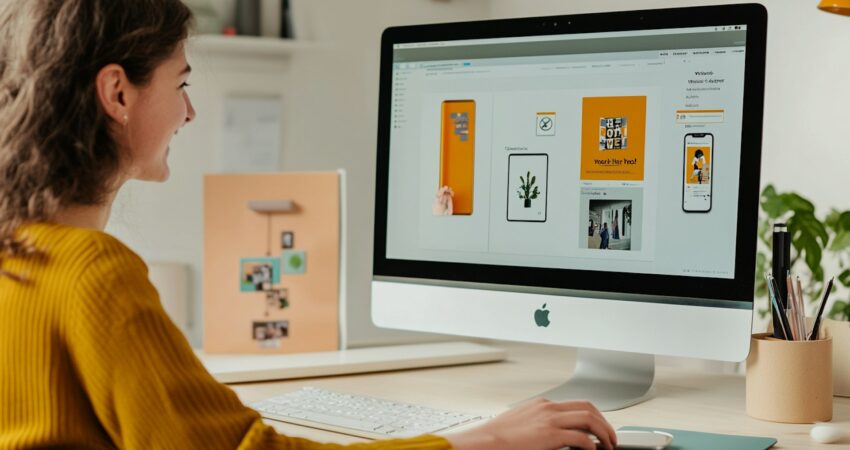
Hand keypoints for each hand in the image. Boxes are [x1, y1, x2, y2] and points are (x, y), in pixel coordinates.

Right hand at [444, 398, 616, 449]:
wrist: (486, 441)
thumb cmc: (499, 436)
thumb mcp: (521, 422)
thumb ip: (538, 422)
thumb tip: (549, 433)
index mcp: (543, 404)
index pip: (577, 404)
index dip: (594, 416)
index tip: (599, 427)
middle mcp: (549, 407)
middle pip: (588, 408)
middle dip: (604, 423)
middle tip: (610, 437)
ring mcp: (550, 419)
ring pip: (589, 419)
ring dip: (604, 433)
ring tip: (608, 445)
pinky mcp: (550, 434)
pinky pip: (581, 438)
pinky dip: (592, 445)